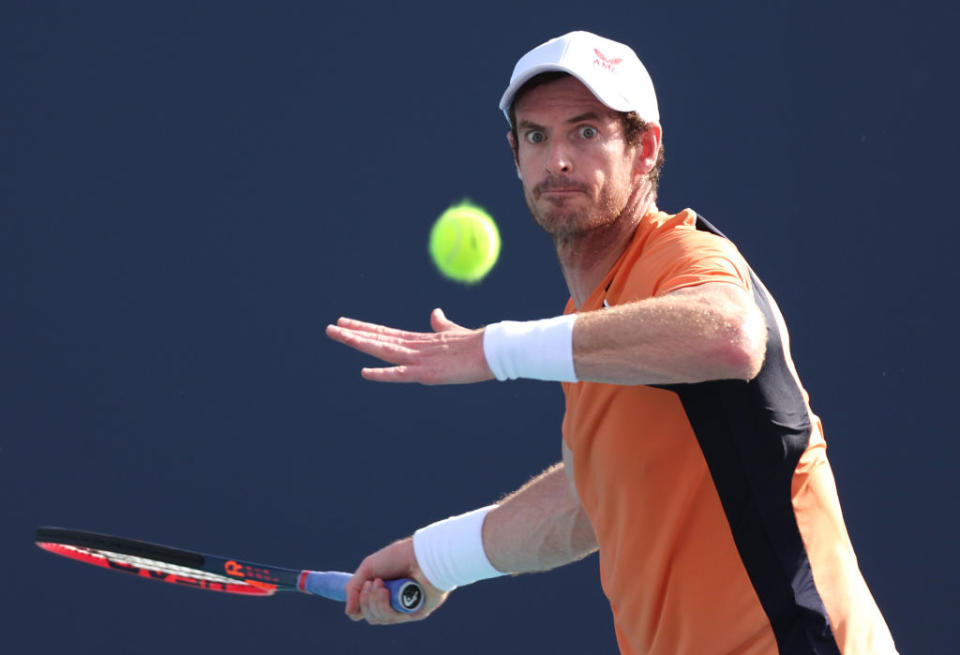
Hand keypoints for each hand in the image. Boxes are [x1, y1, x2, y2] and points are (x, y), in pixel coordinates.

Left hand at [326, 308, 494, 383]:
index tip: (344, 321)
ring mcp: (420, 360)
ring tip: (339, 335)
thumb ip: (442, 325)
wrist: (495, 349)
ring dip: (360, 343)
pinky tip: (364, 372)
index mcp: (420, 340)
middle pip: (379, 339)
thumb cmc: (478, 343)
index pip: (385, 332)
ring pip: (383, 351)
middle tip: (330, 327)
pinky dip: (383, 374)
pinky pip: (401, 374)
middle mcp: (415, 347)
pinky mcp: (428, 374)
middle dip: (353, 333)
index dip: (364, 327)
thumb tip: (435, 313)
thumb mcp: (455, 333)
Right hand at [345, 537, 448, 624]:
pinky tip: (386, 591)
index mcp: (385, 592)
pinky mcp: (415, 613)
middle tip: (372, 583)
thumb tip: (348, 612)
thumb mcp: (369, 568)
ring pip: (379, 619)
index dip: (359, 603)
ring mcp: (405, 609)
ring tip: (380, 585)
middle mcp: (395, 603)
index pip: (366, 609)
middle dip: (365, 601)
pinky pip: (392, 619)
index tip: (361, 587)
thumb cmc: (398, 556)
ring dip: (373, 602)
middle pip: (370, 616)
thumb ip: (353, 588)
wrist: (421, 554)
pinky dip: (384, 606)